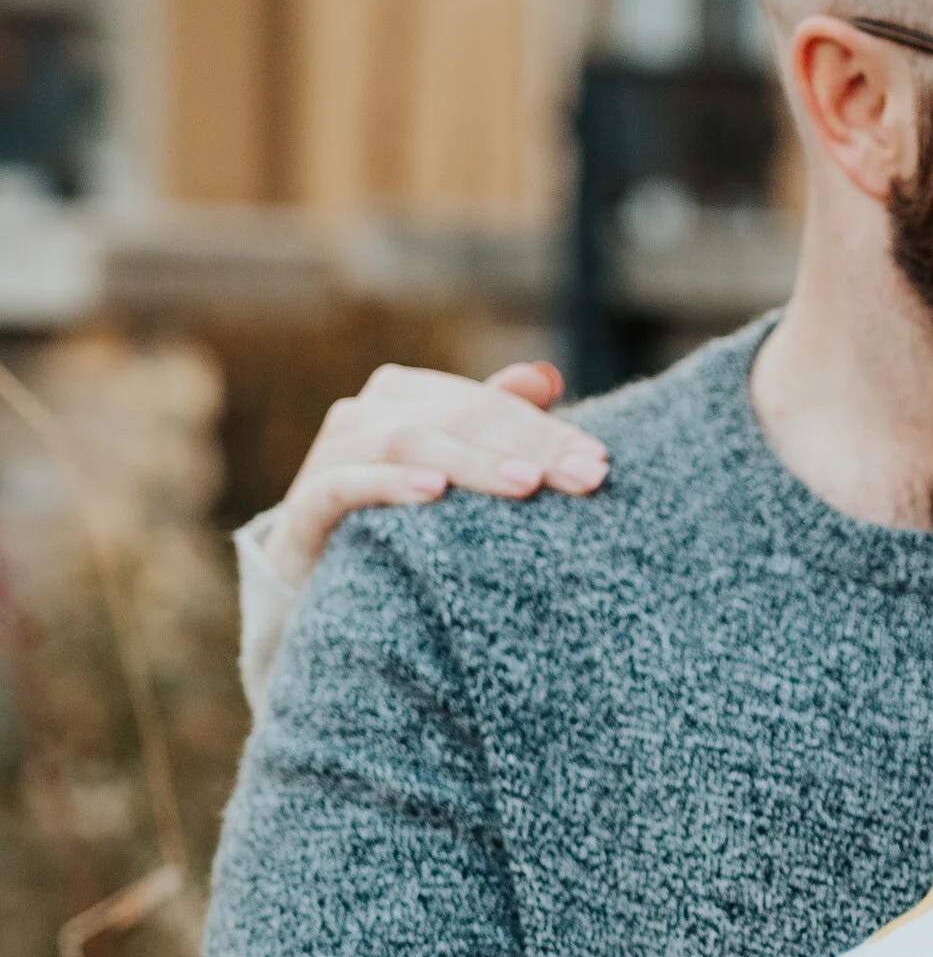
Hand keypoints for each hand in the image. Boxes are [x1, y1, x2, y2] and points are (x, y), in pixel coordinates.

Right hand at [265, 361, 609, 587]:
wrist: (316, 579)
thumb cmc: (400, 521)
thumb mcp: (455, 472)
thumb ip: (496, 421)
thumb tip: (548, 376)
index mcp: (407, 395)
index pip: (489, 404)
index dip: (547, 431)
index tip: (601, 464)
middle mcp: (367, 413)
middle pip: (458, 419)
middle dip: (528, 447)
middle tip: (585, 478)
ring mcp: (333, 454)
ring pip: (409, 443)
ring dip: (472, 462)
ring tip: (527, 483)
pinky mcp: (306, 504)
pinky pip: (346, 486)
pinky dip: (390, 485)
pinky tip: (434, 491)